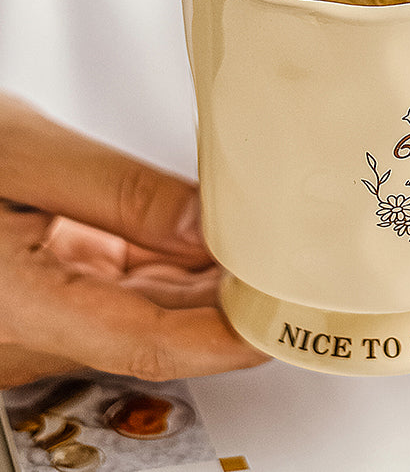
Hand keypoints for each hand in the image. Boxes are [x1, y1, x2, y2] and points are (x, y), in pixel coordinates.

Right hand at [0, 93, 267, 388]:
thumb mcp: (24, 153)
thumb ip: (122, 193)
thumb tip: (209, 227)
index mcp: (16, 301)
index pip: (149, 342)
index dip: (226, 340)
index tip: (283, 322)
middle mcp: (27, 329)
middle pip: (156, 326)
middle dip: (230, 305)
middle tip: (293, 273)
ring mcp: (37, 317)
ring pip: (144, 308)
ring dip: (206, 284)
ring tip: (266, 252)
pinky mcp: (46, 293)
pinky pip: (122, 289)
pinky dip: (172, 267)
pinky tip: (211, 244)